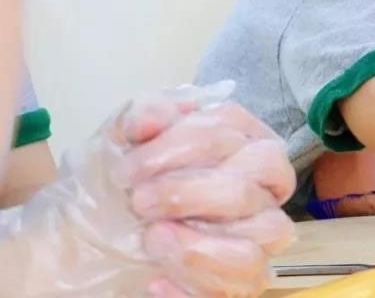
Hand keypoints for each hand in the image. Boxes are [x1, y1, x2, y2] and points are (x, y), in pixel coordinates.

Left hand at [0, 82, 296, 296]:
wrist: (86, 245)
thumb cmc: (115, 188)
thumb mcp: (117, 142)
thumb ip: (141, 116)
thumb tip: (154, 118)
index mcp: (238, 140)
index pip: (235, 127)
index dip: (184, 144)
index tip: (129, 169)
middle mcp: (260, 185)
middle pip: (264, 173)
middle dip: (194, 190)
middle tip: (140, 203)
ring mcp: (258, 235)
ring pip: (266, 232)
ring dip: (201, 241)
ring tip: (151, 240)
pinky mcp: (244, 281)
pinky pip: (242, 284)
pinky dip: (196, 281)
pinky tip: (155, 277)